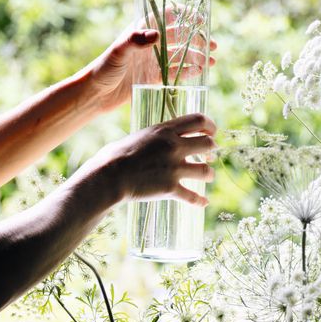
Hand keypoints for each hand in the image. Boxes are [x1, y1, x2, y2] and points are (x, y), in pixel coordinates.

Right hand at [82, 110, 215, 206]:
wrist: (109, 177)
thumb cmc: (115, 156)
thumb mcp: (138, 136)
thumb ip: (155, 136)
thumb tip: (159, 138)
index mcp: (165, 130)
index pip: (198, 120)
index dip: (210, 125)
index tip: (211, 132)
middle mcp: (174, 147)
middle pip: (208, 144)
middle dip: (211, 149)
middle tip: (208, 155)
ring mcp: (174, 168)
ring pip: (205, 171)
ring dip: (209, 174)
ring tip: (208, 176)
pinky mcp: (170, 188)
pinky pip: (192, 196)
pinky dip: (199, 200)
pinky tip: (203, 202)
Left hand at [83, 14, 214, 112]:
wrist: (96, 94)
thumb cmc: (103, 69)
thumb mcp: (118, 52)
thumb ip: (135, 40)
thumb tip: (157, 34)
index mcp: (142, 30)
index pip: (167, 16)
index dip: (185, 15)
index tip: (200, 19)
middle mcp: (150, 43)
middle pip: (179, 36)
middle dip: (197, 38)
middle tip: (212, 44)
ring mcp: (153, 60)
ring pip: (181, 54)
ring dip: (197, 55)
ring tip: (212, 60)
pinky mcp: (154, 77)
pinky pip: (176, 72)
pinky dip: (189, 71)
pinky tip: (202, 72)